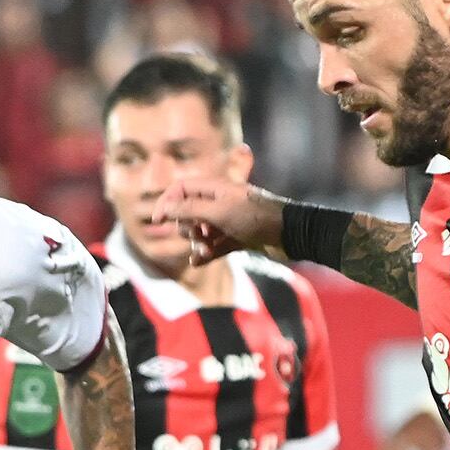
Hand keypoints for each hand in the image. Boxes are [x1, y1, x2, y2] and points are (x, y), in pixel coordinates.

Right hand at [155, 177, 284, 265]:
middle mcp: (220, 202)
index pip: (181, 189)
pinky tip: (201, 261)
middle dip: (187, 228)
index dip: (167, 202)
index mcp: (215, 188)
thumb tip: (165, 207)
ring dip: (197, 244)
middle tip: (198, 235)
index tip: (159, 220)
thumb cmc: (256, 217)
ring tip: (205, 252)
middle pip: (188, 213)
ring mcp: (228, 221)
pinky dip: (206, 254)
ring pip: (200, 233)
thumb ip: (189, 208)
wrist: (289, 234)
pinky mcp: (235, 239)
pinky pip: (213, 247)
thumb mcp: (219, 211)